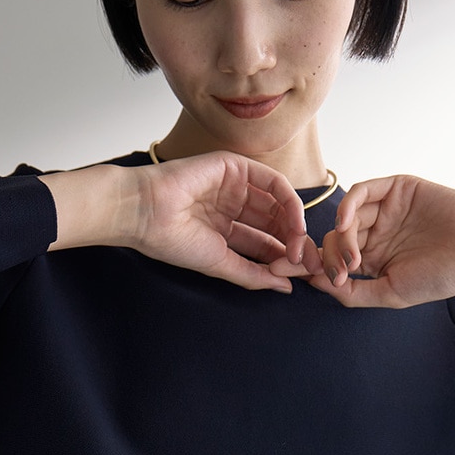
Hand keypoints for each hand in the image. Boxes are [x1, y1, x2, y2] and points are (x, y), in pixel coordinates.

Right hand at [130, 151, 308, 292]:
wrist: (146, 212)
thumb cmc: (173, 240)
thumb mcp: (219, 264)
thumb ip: (253, 274)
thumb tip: (286, 287)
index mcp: (224, 230)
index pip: (264, 244)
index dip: (284, 259)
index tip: (301, 277)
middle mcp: (232, 206)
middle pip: (275, 224)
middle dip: (294, 244)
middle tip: (308, 264)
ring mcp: (234, 185)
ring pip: (278, 204)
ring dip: (295, 227)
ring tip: (301, 250)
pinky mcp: (236, 166)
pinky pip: (273, 183)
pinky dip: (290, 203)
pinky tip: (295, 226)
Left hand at [274, 174, 454, 307]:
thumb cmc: (442, 276)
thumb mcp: (392, 293)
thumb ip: (354, 292)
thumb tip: (316, 286)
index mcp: (370, 258)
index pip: (329, 258)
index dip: (305, 265)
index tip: (279, 272)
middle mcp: (373, 231)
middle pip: (331, 237)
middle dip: (320, 255)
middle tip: (322, 270)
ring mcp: (384, 208)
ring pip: (344, 217)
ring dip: (339, 237)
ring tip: (352, 260)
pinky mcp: (396, 188)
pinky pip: (362, 192)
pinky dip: (348, 205)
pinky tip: (347, 223)